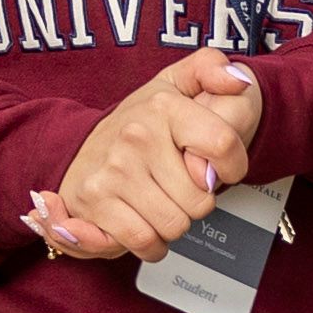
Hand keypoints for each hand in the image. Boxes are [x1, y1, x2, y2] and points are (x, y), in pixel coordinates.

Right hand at [32, 51, 259, 259]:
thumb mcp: (175, 84)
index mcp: (164, 105)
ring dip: (173, 224)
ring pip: (175, 225)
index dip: (233, 167)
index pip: (223, 146)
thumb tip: (236, 81)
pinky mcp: (94, 201)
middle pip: (201, 200)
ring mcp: (113, 170)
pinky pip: (144, 241)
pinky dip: (150, 243)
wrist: (77, 147)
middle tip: (177, 187)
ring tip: (159, 203)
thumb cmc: (139, 124)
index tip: (219, 168)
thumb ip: (211, 69)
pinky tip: (143, 222)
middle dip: (195, 203)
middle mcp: (137, 135)